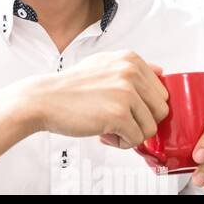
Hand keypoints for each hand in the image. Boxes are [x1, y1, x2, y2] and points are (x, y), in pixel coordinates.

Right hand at [24, 50, 168, 148]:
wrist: (43, 99)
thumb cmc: (69, 87)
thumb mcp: (102, 64)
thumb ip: (132, 68)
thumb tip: (160, 72)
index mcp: (130, 59)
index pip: (161, 92)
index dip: (144, 107)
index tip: (127, 109)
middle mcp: (130, 72)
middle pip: (161, 110)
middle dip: (140, 121)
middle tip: (117, 120)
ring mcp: (126, 93)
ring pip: (151, 128)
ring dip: (130, 134)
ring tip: (108, 127)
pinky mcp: (118, 114)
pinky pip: (136, 139)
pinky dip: (121, 143)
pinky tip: (103, 133)